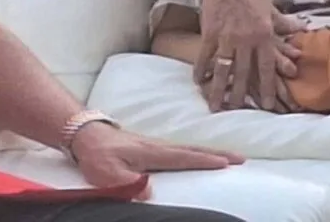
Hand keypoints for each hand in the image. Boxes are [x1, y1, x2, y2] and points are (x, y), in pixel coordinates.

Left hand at [72, 122, 243, 198]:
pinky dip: (198, 152)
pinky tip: (201, 155)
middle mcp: (160, 147)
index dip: (206, 161)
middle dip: (219, 154)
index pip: (185, 158)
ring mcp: (158, 145)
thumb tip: (149, 193)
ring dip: (211, 152)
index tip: (226, 164)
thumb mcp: (108, 174)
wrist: (88, 135)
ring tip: (229, 157)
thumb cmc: (99, 154)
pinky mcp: (154, 147)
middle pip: (195, 150)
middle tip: (241, 158)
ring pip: (191, 148)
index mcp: (153, 153)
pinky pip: (183, 150)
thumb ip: (129, 183)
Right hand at [195, 0, 303, 111]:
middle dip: (243, 96)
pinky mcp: (209, 33)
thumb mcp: (270, 5)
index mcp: (264, 34)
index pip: (267, 67)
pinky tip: (198, 83)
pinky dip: (201, 70)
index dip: (268, 87)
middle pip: (245, 74)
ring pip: (224, 70)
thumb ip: (282, 22)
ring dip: (219, 90)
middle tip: (239, 113)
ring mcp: (226, 37)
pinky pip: (204, 56)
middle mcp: (246, 39)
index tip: (268, 106)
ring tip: (216, 106)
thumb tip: (300, 28)